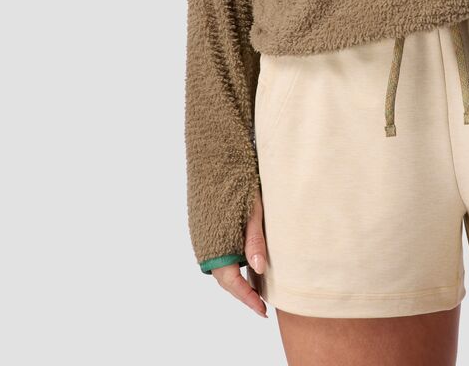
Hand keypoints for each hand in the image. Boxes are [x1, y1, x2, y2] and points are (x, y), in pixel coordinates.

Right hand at [210, 189, 269, 317]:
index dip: (248, 298)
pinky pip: (219, 253)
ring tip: (257, 288)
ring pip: (222, 267)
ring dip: (237, 279)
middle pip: (226, 279)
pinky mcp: (206, 229)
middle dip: (244, 293)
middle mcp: (206, 245)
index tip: (263, 311)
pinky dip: (232, 264)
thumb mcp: (254, 211)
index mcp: (217, 244)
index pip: (232, 282)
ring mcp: (204, 237)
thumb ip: (254, 240)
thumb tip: (258, 269)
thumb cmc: (240, 181)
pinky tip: (245, 264)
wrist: (218, 158)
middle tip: (262, 305)